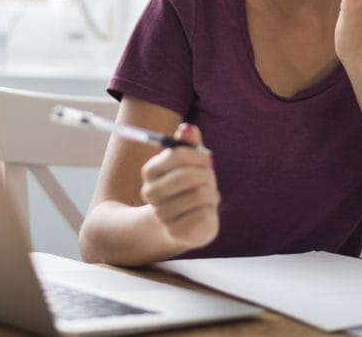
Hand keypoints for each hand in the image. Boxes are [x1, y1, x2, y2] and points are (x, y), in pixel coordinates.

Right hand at [139, 123, 218, 251]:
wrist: (185, 222)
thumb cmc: (190, 186)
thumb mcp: (191, 163)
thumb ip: (189, 145)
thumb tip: (188, 129)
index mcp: (150, 171)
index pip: (177, 155)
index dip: (199, 155)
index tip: (206, 159)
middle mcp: (150, 193)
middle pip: (188, 176)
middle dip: (207, 175)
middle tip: (210, 179)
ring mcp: (161, 214)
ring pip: (200, 195)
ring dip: (211, 193)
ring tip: (207, 196)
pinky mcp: (175, 231)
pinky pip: (204, 214)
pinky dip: (210, 210)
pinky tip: (204, 212)